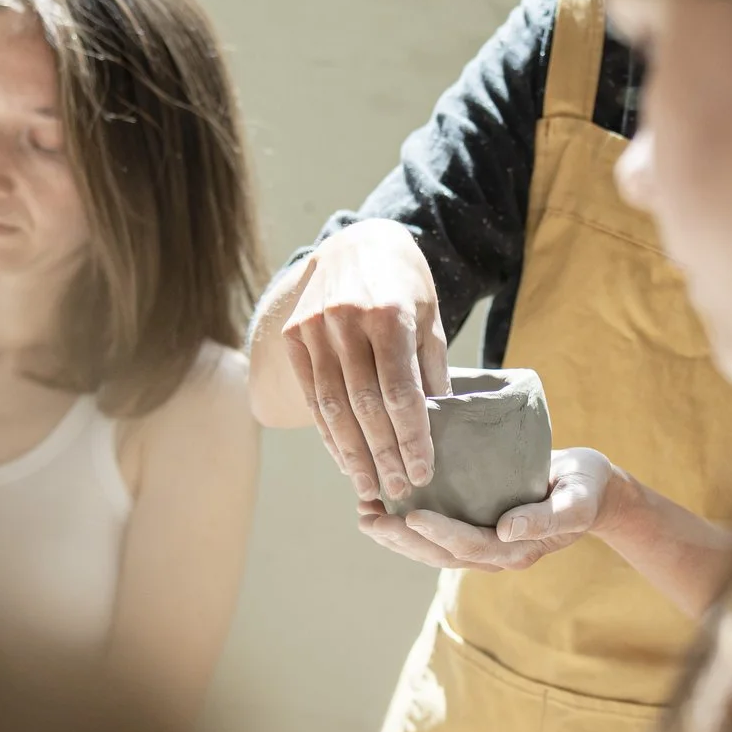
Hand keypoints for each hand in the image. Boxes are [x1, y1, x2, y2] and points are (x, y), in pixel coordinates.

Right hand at [283, 219, 450, 504]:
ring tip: (368, 486)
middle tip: (398, 489)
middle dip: (383, 454)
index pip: (401, 392)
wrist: (357, 242)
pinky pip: (311, 395)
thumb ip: (430, 369)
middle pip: (364, 405)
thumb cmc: (404, 284)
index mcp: (389, 314)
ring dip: (351, 453)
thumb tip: (437, 427)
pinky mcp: (293, 335)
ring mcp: (314, 328)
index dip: (411, 438)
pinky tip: (343, 457)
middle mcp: (346, 321)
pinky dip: (327, 432)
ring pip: (332, 406)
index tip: (423, 471)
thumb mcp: (429, 317)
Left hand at [355, 449, 615, 572]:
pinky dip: (407, 526)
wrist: (592, 490)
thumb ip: (546, 518)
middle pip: (441, 554)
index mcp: (518, 549)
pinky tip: (383, 508)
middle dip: (402, 538)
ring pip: (432, 550)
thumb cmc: (586, 487)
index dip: (439, 532)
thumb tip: (506, 531)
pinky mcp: (476, 530)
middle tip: (369, 518)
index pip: (471, 544)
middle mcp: (496, 554)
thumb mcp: (577, 499)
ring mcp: (484, 545)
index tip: (410, 515)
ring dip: (396, 536)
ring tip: (365, 515)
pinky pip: (436, 536)